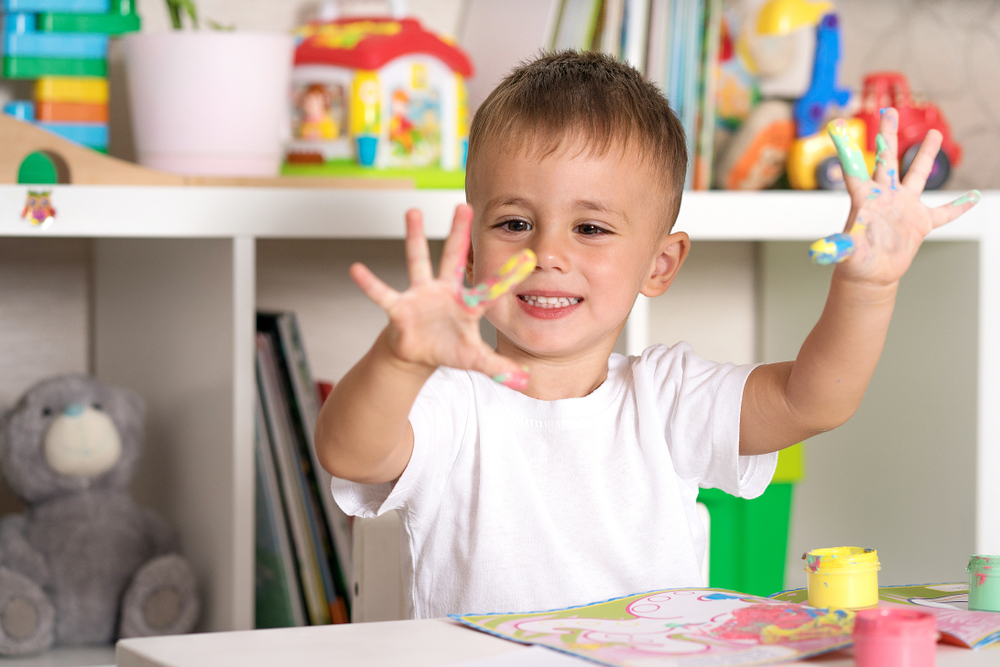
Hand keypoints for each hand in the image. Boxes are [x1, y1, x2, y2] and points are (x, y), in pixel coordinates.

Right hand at [349, 205, 535, 388]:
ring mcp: (421, 295)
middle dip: (459, 233)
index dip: (509, 276)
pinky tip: (356, 270)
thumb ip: (500, 367)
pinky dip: (370, 284)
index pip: (491, 288)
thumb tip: (527, 381)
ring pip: (418, 261)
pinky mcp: (399, 307)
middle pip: (453, 258)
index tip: (528, 257)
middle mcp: (445, 292)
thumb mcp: (475, 360)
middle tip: (464, 205)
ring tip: (413, 212)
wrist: (418, 354)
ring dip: (415, 237)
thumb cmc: (449, 349)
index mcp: (467, 304)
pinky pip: (383, 294)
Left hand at [809, 108, 979, 285]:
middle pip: (887, 160)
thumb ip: (837, 248)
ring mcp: (904, 207)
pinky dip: (959, 206)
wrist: (870, 275)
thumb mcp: (846, 253)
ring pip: (917, 175)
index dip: (846, 148)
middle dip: (889, 135)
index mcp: (864, 199)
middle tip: (890, 111)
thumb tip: (820, 252)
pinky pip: (944, 212)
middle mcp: (884, 196)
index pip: (854, 169)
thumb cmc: (854, 263)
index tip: (835, 125)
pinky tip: (972, 196)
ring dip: (926, 155)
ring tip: (934, 134)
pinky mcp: (920, 223)